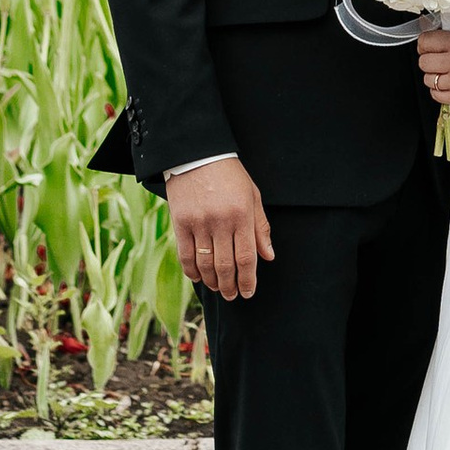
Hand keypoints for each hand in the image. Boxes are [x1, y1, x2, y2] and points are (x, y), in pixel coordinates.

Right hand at [167, 154, 275, 299]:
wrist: (197, 154)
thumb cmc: (229, 175)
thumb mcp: (252, 195)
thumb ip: (260, 227)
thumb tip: (268, 256)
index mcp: (242, 215)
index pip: (246, 258)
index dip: (248, 280)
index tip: (248, 292)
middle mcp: (220, 221)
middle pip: (225, 266)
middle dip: (230, 286)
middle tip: (232, 295)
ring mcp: (199, 223)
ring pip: (205, 264)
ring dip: (212, 282)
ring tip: (218, 288)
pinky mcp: (180, 222)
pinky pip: (185, 255)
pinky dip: (192, 271)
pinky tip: (199, 277)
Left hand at [417, 25, 449, 112]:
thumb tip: (434, 42)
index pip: (426, 41)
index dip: (424, 44)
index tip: (426, 46)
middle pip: (423, 62)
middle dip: (427, 60)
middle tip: (435, 60)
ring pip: (428, 80)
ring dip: (434, 76)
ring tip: (445, 74)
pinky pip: (437, 96)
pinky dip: (439, 91)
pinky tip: (448, 85)